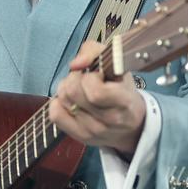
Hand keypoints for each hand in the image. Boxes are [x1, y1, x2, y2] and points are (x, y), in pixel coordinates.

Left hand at [49, 40, 146, 156]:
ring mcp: (92, 131)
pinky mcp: (79, 136)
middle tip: (86, 78)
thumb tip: (75, 64)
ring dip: (67, 88)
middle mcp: (109, 120)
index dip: (91, 77)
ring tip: (80, 88)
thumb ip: (95, 52)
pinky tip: (71, 100)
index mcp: (124, 102)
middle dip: (75, 78)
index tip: (97, 74)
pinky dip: (59, 102)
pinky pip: (55, 114)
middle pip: (73, 92)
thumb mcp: (118, 65)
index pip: (95, 92)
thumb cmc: (123, 91)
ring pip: (63, 99)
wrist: (131, 125)